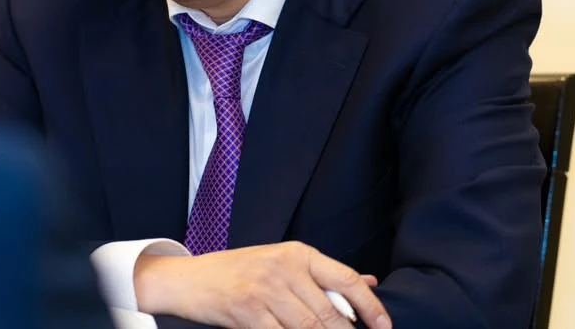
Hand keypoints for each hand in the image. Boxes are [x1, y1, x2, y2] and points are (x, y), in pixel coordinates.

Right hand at [134, 241, 390, 328]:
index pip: (346, 279)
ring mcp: (266, 290)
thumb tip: (370, 283)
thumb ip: (323, 274)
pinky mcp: (248, 311)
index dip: (370, 306)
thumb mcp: (281, 263)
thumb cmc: (237, 273)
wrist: (189, 280)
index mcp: (297, 253)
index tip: (384, 327)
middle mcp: (284, 267)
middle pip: (330, 312)